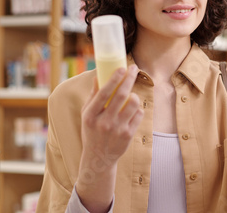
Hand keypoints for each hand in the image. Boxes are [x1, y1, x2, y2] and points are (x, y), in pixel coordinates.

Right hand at [77, 64, 142, 211]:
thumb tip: (98, 75)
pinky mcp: (128, 135)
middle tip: (134, 68)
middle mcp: (104, 122)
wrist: (98, 158)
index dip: (114, 78)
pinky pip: (139, 114)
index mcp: (90, 115)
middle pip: (121, 95)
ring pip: (134, 103)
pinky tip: (131, 111)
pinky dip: (137, 109)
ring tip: (131, 96)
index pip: (104, 93)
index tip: (122, 68)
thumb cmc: (92, 131)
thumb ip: (93, 96)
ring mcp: (117, 129)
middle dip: (130, 78)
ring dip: (135, 95)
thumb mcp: (87, 115)